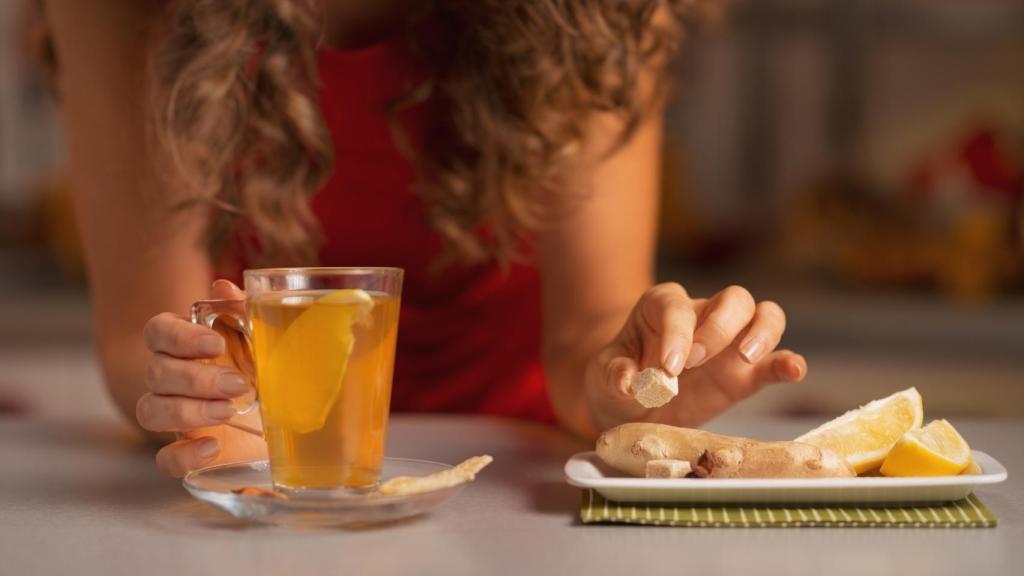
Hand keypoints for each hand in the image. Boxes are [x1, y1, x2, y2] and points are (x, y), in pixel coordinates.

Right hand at [137, 280, 265, 476]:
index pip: (158, 331)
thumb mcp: (265, 339)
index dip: (179, 336)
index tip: (214, 344)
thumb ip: (244, 310)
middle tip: (236, 383)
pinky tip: (213, 448)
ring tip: (228, 411)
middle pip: (155, 372)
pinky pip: (165, 460)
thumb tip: (223, 286)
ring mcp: (177, 418)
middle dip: (194, 378)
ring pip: (150, 411)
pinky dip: (183, 456)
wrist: (286, 420)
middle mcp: (174, 380)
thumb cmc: (269, 368)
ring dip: (186, 411)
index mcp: (187, 346)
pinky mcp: (188, 453)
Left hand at [584, 283, 806, 431]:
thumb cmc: (619, 379)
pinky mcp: (745, 374)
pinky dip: (787, 363)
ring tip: (745, 357)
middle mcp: (702, 315)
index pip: (676, 306)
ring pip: (762, 314)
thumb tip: (629, 383)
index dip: (676, 332)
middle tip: (696, 362)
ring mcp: (729, 342)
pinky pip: (774, 361)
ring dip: (761, 332)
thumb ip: (615, 375)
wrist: (631, 407)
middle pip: (732, 298)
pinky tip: (794, 371)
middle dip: (719, 327)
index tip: (669, 366)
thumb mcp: (605, 376)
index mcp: (662, 307)